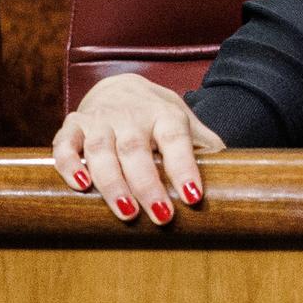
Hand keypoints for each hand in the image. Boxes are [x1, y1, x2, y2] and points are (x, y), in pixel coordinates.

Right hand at [51, 74, 225, 223]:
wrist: (122, 85)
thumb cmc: (161, 116)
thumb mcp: (188, 125)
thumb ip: (207, 148)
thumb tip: (237, 175)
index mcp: (166, 115)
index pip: (176, 141)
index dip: (184, 168)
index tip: (193, 197)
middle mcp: (132, 116)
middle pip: (137, 151)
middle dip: (148, 186)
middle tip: (161, 216)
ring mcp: (101, 120)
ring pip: (101, 151)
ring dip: (112, 183)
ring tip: (126, 212)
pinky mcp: (74, 125)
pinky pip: (65, 145)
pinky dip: (68, 164)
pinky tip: (80, 185)